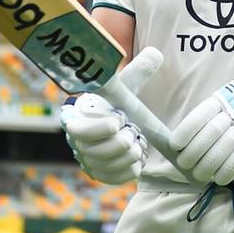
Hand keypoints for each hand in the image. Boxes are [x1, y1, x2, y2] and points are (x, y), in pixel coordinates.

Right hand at [60, 48, 161, 184]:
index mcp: (77, 120)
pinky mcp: (100, 174)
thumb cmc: (117, 102)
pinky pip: (116, 177)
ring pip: (110, 165)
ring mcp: (88, 161)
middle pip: (98, 152)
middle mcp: (77, 144)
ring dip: (130, 154)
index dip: (101, 128)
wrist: (116, 124)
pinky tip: (138, 156)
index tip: (120, 119)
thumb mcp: (124, 86)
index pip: (79, 131)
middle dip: (123, 141)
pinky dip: (132, 168)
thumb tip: (156, 54)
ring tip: (137, 142)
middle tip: (133, 131)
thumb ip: (138, 70)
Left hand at [170, 78, 233, 184]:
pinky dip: (229, 170)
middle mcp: (233, 111)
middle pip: (213, 131)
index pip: (200, 115)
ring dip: (209, 164)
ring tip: (199, 175)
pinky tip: (218, 179)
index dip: (186, 131)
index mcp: (218, 101)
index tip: (175, 145)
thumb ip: (198, 126)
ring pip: (227, 144)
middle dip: (195, 151)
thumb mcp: (214, 113)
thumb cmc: (228, 116)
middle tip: (184, 164)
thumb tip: (176, 147)